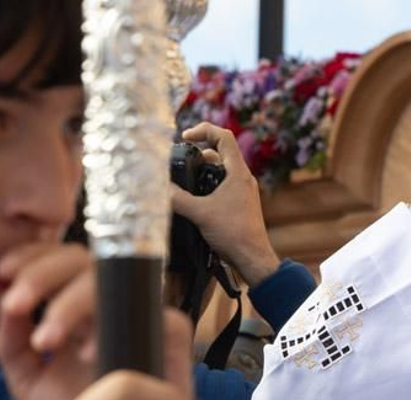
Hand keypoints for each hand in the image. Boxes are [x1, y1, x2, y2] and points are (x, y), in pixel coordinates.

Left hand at [0, 242, 195, 399]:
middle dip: (43, 274)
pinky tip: (89, 353)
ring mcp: (142, 315)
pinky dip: (120, 327)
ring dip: (72, 300)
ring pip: (114, 276)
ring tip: (46, 340)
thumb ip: (9, 343)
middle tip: (16, 305)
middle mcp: (111, 302)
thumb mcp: (28, 379)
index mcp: (75, 305)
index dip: (30, 256)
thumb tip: (6, 306)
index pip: (56, 259)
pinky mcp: (171, 336)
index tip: (1, 275)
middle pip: (81, 258)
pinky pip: (146, 310)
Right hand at [173, 123, 281, 286]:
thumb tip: (158, 188)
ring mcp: (242, 191)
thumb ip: (178, 198)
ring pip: (220, 171)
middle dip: (198, 153)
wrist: (252, 259)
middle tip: (181, 161)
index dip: (203, 130)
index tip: (185, 137)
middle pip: (219, 152)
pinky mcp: (239, 204)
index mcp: (238, 172)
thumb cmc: (234, 234)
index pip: (224, 136)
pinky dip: (207, 186)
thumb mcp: (200, 213)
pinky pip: (222, 186)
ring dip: (202, 170)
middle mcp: (242, 178)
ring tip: (185, 180)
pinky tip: (194, 198)